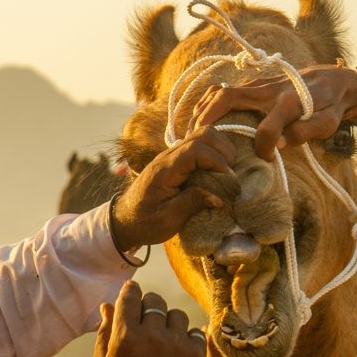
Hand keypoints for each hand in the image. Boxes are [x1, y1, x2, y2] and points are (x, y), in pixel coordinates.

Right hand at [90, 281, 206, 356]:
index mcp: (126, 336)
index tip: (132, 293)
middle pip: (155, 301)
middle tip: (146, 320)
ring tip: (162, 340)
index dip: (130, 292)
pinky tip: (177, 351)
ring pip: (176, 315)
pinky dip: (186, 338)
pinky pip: (195, 332)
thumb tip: (107, 306)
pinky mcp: (196, 356)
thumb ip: (104, 334)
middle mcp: (153, 336)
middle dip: (149, 306)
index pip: (130, 296)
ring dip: (168, 323)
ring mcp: (177, 345)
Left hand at [110, 127, 237, 248]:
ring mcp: (172, 155)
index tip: (229, 180)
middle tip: (231, 174)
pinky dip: (214, 153)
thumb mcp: (168, 220)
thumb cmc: (145, 222)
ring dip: (220, 150)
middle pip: (202, 134)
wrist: (125, 219)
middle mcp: (168, 156)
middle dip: (223, 150)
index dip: (217, 161)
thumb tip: (220, 197)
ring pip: (202, 136)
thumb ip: (192, 204)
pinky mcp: (177, 160)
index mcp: (164, 170)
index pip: (196, 150)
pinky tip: (219, 171)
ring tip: (227, 172)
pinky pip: (199, 146)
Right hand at [192, 64, 356, 159]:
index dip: (265, 147)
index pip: (268, 128)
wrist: (331, 80)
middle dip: (208, 119)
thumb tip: (277, 145)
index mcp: (290, 101)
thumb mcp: (327, 123)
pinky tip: (202, 121)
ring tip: (192, 133)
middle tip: (194, 140)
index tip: (266, 159)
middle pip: (229, 98)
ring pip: (222, 92)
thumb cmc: (329, 106)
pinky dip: (210, 105)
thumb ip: (304, 132)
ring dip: (204, 111)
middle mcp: (269, 89)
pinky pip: (225, 92)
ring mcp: (259, 85)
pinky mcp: (254, 85)